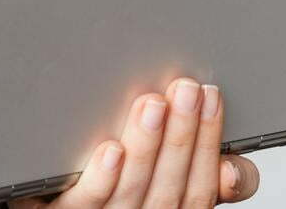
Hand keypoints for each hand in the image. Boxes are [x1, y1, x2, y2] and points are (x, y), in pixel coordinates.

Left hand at [8, 77, 260, 208]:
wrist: (54, 201)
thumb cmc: (116, 187)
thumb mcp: (171, 184)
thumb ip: (205, 175)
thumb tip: (231, 168)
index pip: (201, 187)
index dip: (210, 143)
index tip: (210, 95)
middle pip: (169, 187)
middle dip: (182, 135)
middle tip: (185, 89)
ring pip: (131, 189)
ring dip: (146, 145)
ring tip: (152, 104)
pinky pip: (84, 201)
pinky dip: (101, 177)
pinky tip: (110, 149)